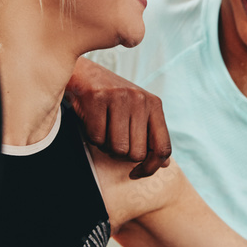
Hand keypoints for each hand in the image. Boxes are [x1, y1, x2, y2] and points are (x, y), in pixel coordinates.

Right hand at [66, 58, 171, 178]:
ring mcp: (119, 97)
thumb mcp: (136, 112)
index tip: (136, 173)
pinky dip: (92, 138)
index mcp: (154, 104)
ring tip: (103, 131)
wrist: (82, 72)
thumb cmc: (111, 98)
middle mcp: (140, 99)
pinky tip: (92, 123)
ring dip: (106, 147)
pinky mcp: (97, 98)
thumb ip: (150, 136)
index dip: (150, 168)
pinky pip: (97, 138)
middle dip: (121, 156)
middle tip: (112, 142)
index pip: (163, 148)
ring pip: (118, 148)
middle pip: (137, 153)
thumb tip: (164, 163)